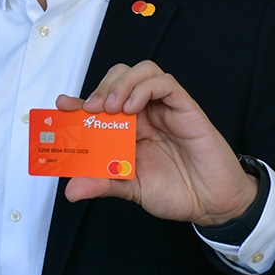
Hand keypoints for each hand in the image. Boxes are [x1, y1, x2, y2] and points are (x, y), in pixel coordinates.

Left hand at [54, 61, 259, 226]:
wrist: (213, 204)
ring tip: (112, 107)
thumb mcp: (131, 189)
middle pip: (119, 77)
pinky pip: (165, 83)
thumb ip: (103, 184)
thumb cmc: (177, 192)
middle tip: (91, 109)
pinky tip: (134, 107)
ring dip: (121, 83)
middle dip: (101, 87)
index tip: (61, 106)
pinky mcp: (185, 107)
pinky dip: (145, 87)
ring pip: (142, 71)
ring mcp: (165, 108)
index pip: (101, 104)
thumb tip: (71, 189)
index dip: (79, 100)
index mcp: (129, 129)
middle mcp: (145, 113)